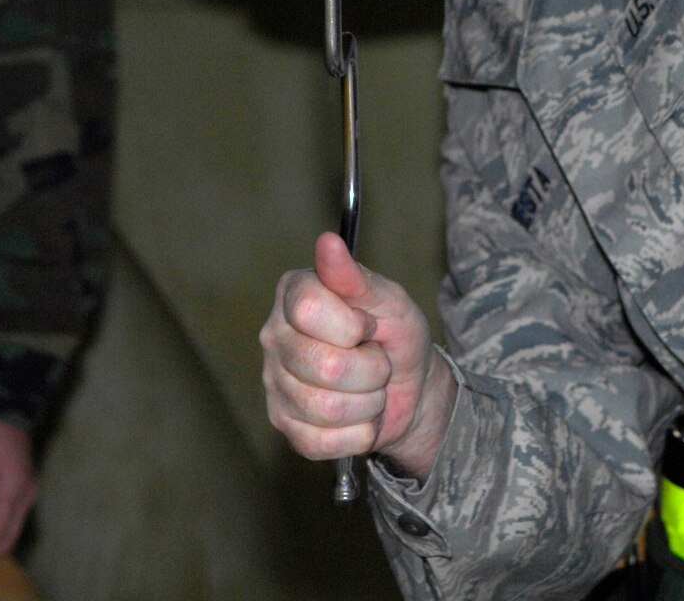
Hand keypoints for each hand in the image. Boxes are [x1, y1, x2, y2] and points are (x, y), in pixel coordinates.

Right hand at [260, 231, 457, 480]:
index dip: (352, 324)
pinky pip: (322, 441)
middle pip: (324, 365)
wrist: (409, 388)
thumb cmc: (395, 335)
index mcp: (294, 295)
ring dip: (368, 402)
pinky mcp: (284, 425)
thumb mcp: (389, 301)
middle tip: (375, 359)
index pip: (309, 309)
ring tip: (369, 387)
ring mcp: (274, 383)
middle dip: (371, 369)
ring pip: (327, 407)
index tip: (367, 325)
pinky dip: (357, 433)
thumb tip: (327, 242)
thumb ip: (356, 277)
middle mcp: (274, 336)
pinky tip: (357, 415)